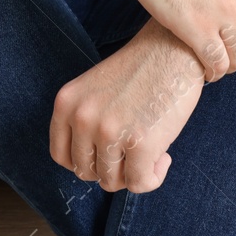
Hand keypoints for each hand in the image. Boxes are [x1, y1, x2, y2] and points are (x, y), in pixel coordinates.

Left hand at [50, 19, 203, 193]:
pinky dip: (152, 178)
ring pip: (111, 182)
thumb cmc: (139, 73)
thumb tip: (91, 171)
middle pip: (85, 172)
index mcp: (66, 103)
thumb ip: (85, 123)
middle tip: (132, 154)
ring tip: (150, 151)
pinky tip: (163, 156)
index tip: (106, 156)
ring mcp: (109, 131)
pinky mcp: (140, 144)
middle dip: (110, 169)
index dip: (85, 163)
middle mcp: (82, 118)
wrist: (173, 50)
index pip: (61, 155)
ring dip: (132, 174)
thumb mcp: (95, 92)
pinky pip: (139, 185)